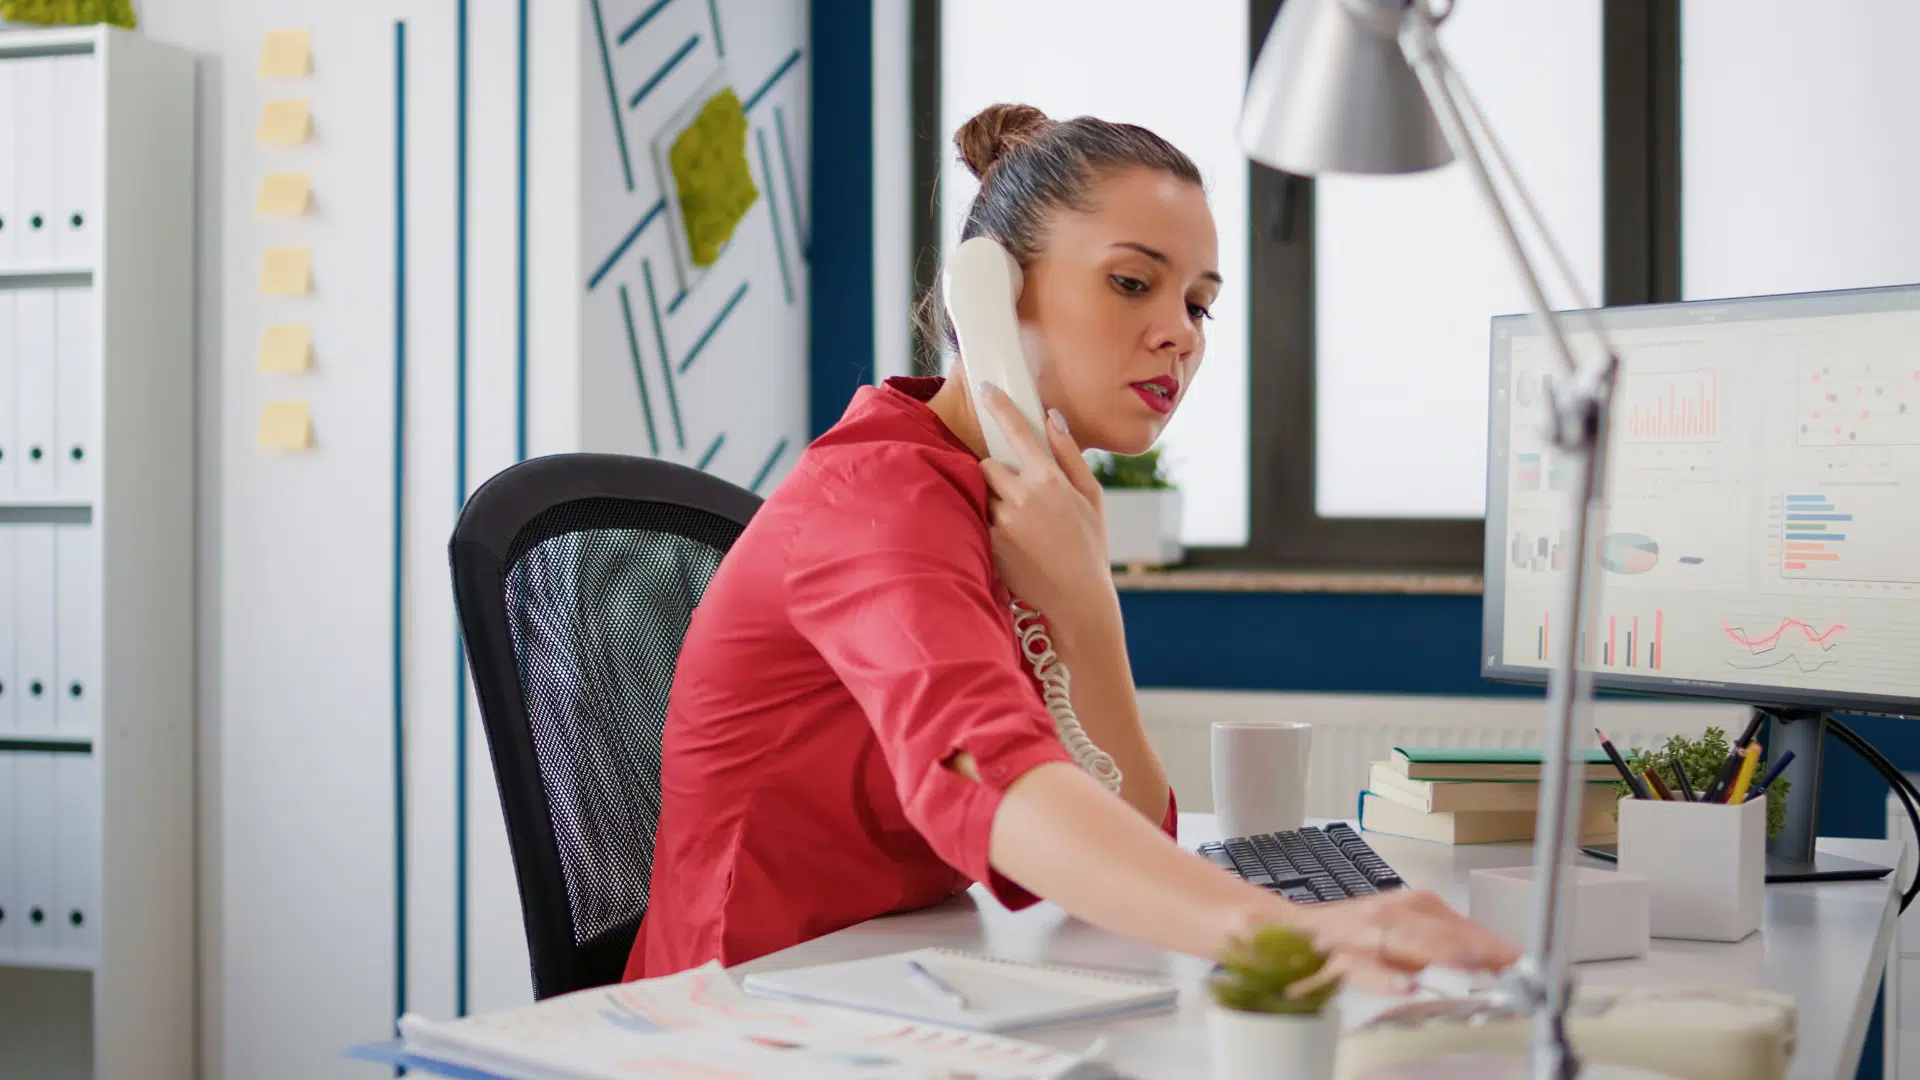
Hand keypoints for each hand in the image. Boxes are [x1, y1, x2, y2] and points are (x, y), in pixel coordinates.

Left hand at [977, 384, 1114, 636]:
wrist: (1076, 600)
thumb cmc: (1089, 547)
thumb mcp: (1092, 497)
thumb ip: (1069, 454)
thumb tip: (1052, 416)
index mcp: (1050, 480)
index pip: (1018, 432)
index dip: (999, 406)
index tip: (986, 389)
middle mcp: (1023, 497)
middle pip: (988, 464)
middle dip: (997, 473)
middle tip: (1017, 493)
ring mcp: (1002, 522)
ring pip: (982, 493)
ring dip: (994, 500)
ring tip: (1020, 525)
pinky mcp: (989, 544)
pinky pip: (979, 520)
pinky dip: (990, 524)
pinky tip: (1014, 543)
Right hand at [1273, 888, 1521, 997]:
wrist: (1282, 928)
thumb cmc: (1348, 933)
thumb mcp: (1403, 930)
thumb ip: (1445, 943)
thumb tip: (1496, 962)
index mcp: (1413, 906)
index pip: (1466, 928)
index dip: (1498, 948)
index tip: (1529, 966)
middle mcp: (1391, 914)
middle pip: (1444, 932)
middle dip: (1480, 949)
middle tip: (1516, 966)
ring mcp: (1362, 933)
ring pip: (1408, 940)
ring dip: (1441, 952)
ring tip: (1473, 964)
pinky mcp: (1334, 956)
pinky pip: (1361, 968)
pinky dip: (1382, 976)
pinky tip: (1403, 984)